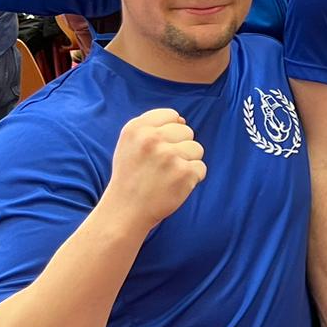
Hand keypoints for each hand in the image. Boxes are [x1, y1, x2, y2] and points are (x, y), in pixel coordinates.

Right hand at [105, 108, 205, 227]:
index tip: (159, 148)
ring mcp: (169, 155)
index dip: (170, 131)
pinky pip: (201, 168)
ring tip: (168, 175)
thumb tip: (183, 120)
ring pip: (197, 149)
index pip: (172, 115)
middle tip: (162, 166)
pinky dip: (192, 179)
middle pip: (187, 132)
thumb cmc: (131, 176)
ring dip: (188, 162)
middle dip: (180, 148)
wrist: (125, 210)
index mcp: (137, 128)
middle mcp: (152, 138)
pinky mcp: (183, 173)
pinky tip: (174, 186)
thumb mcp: (130, 144)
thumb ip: (152, 127)